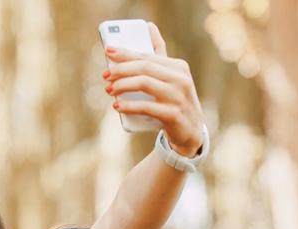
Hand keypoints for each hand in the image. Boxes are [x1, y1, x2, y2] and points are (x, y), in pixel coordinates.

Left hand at [103, 22, 204, 155]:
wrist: (191, 132)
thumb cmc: (175, 101)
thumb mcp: (171, 77)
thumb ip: (160, 55)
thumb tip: (149, 27)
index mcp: (178, 67)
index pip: (147, 56)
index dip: (125, 53)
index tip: (108, 52)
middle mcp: (180, 79)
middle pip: (144, 67)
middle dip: (121, 69)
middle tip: (106, 75)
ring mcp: (178, 97)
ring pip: (144, 84)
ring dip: (122, 85)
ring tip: (109, 90)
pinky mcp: (173, 115)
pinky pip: (147, 107)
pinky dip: (129, 105)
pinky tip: (117, 106)